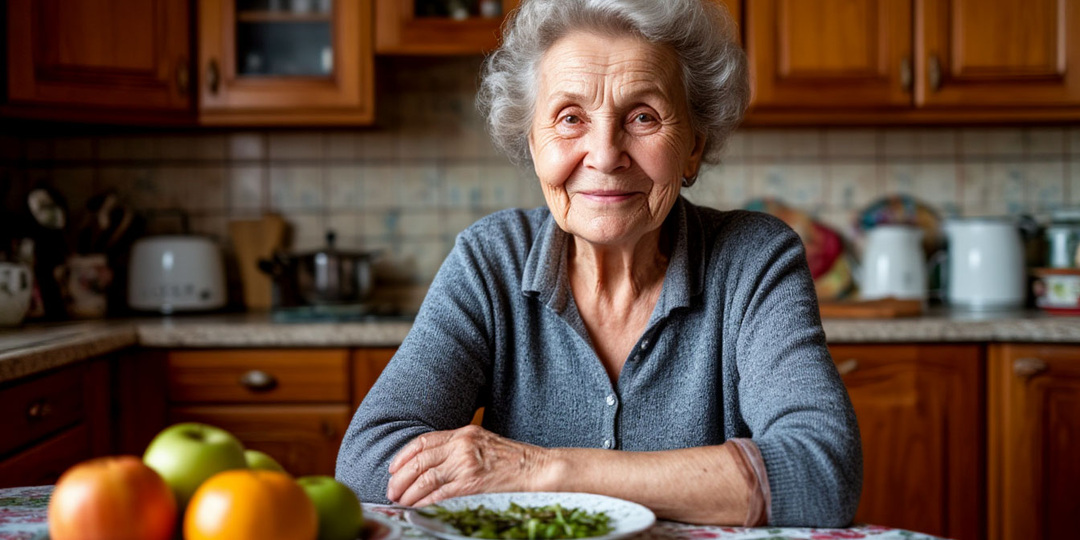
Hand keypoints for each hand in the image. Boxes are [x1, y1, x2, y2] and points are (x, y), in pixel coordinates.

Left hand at [386, 425, 548, 506]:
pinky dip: (424, 502)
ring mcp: (466, 464)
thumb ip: (460, 449)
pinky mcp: (471, 484)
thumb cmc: (514, 460)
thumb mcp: (484, 444)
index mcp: (464, 433)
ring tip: (400, 501)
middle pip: (420, 461)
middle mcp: (462, 445)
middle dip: (400, 477)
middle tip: (392, 490)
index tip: (393, 468)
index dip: (403, 455)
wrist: (539, 469)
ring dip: (408, 492)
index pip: (424, 441)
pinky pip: (439, 494)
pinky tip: (417, 508)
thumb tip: (432, 465)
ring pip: (425, 479)